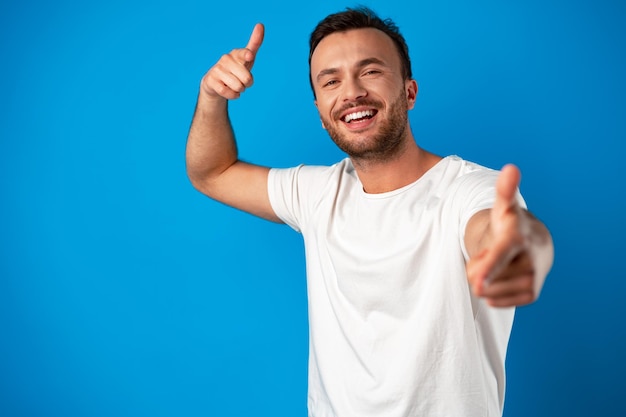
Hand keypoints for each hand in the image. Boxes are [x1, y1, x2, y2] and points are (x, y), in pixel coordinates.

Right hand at [201, 23, 264, 99]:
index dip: (247, 56)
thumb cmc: (235, 69)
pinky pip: (228, 92)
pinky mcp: (211, 80)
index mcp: (236, 54)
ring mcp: (217, 70)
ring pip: (238, 86)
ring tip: (234, 85)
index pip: (244, 54)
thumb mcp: (247, 58)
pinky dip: (233, 95)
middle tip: (242, 81)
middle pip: (246, 78)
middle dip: (247, 84)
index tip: (250, 56)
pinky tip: (230, 91)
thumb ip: (255, 43)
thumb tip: (260, 24)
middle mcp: (226, 59)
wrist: (215, 83)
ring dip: (240, 90)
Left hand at [466, 164, 552, 306]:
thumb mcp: (504, 206)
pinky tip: (501, 278)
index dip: (487, 268)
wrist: (536, 244)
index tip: (478, 282)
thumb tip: (511, 168)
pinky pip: (494, 302)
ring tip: (498, 263)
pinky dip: (491, 293)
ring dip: (484, 280)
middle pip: (480, 278)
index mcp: (516, 239)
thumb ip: (504, 190)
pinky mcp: (531, 295)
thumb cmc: (511, 224)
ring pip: (486, 292)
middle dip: (477, 268)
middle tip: (492, 252)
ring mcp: (531, 281)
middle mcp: (528, 262)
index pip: (499, 256)